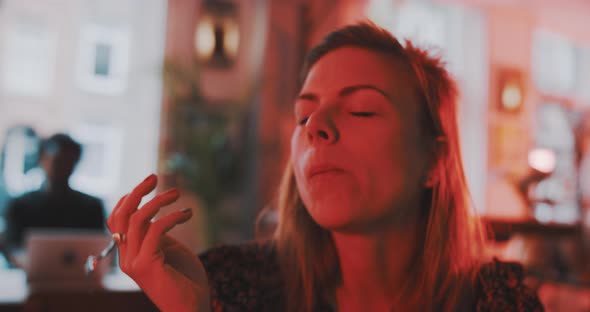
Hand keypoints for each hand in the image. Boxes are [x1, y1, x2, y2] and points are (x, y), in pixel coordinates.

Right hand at [107, 174, 209, 311]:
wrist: (193, 308)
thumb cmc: (186, 280)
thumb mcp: (170, 250)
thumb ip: (158, 234)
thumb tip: (155, 213)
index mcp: (130, 252)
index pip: (117, 220)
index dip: (129, 199)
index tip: (149, 185)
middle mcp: (126, 257)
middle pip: (121, 216)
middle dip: (136, 192)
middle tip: (154, 177)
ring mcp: (134, 262)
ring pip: (137, 220)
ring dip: (159, 201)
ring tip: (178, 193)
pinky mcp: (147, 265)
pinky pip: (156, 230)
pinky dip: (172, 217)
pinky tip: (187, 214)